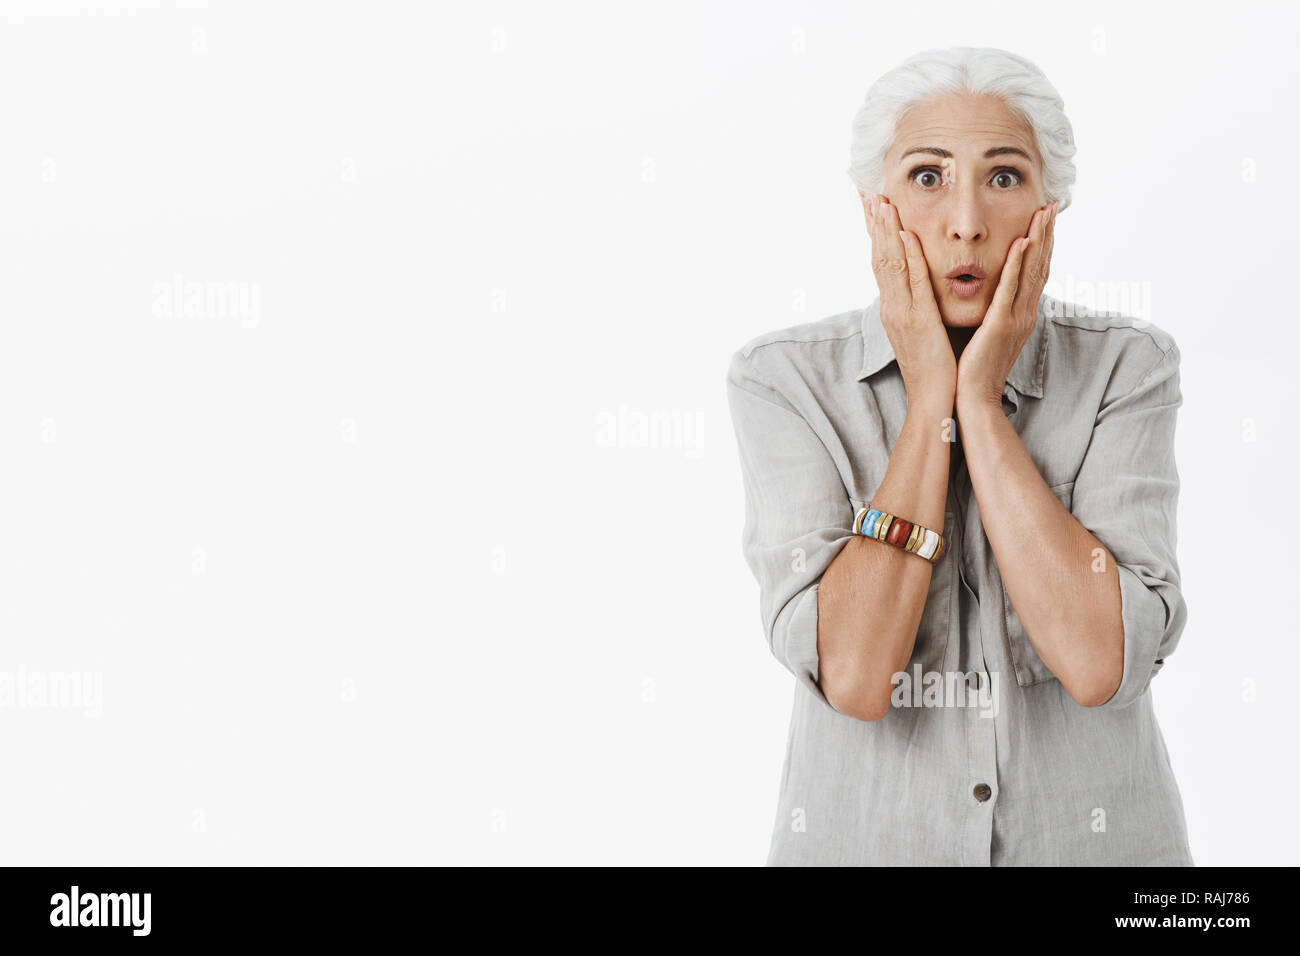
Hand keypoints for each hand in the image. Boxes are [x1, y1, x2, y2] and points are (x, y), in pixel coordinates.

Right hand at [862, 192, 954, 403]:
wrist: (933, 399)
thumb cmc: (933, 366)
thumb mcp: (920, 330)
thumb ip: (917, 304)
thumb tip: (918, 285)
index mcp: (893, 307)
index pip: (880, 261)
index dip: (876, 231)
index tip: (872, 204)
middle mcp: (892, 306)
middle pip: (879, 256)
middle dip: (874, 223)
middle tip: (868, 190)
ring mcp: (902, 313)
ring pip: (891, 265)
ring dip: (887, 231)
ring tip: (883, 201)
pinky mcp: (919, 321)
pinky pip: (913, 284)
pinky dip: (909, 258)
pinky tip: (908, 236)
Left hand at [956, 200, 1056, 407]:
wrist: (972, 398)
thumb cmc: (974, 368)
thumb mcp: (988, 333)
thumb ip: (993, 311)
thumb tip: (989, 293)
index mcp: (1021, 315)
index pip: (1036, 272)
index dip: (1043, 243)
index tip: (1045, 217)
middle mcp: (1024, 314)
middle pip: (1041, 266)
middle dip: (1047, 234)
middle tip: (1052, 204)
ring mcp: (1015, 320)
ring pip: (1031, 272)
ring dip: (1038, 240)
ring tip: (1043, 213)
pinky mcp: (1000, 326)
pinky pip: (1010, 290)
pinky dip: (1018, 265)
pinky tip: (1022, 243)